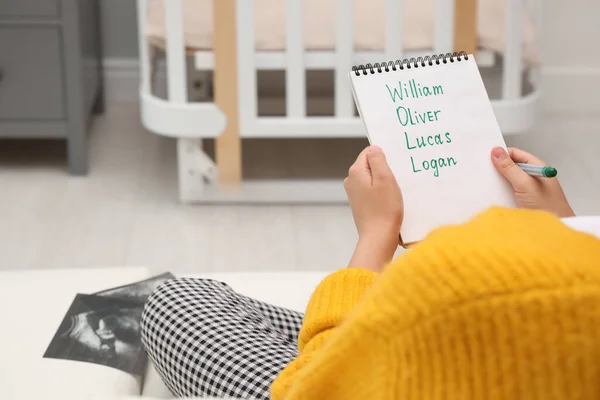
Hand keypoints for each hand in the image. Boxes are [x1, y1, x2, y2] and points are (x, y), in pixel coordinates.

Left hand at [344, 146, 403, 271]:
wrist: (378, 238)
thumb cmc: (384, 209)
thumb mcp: (385, 178)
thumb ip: (378, 159)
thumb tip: (374, 148)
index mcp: (356, 172)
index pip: (369, 152)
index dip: (384, 155)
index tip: (396, 163)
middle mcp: (351, 181)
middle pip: (370, 165)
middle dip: (385, 168)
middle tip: (400, 176)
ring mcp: (355, 194)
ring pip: (373, 179)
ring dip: (385, 181)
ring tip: (398, 189)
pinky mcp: (361, 204)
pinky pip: (373, 191)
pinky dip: (383, 192)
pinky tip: (393, 199)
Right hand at [491, 147, 574, 217]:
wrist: (554, 234)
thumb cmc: (548, 207)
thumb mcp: (525, 184)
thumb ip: (510, 168)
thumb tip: (497, 152)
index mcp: (537, 167)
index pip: (515, 154)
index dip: (501, 154)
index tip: (487, 158)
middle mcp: (533, 177)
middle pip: (511, 166)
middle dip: (498, 168)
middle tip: (484, 171)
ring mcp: (528, 189)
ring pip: (508, 180)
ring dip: (498, 182)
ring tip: (487, 184)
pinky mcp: (523, 201)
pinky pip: (508, 192)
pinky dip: (500, 193)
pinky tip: (494, 197)